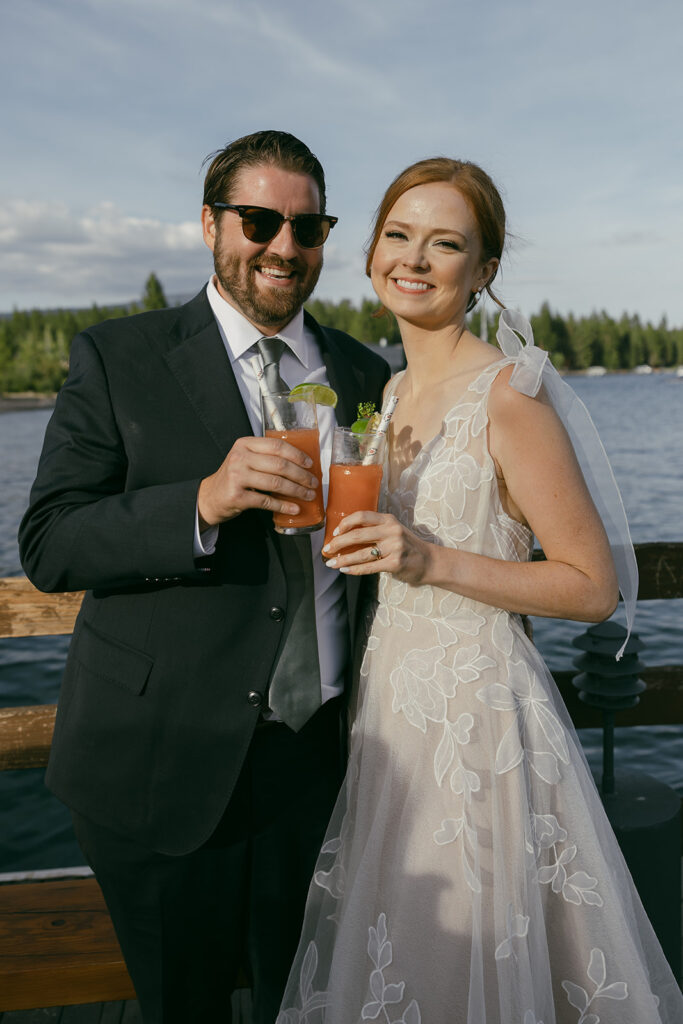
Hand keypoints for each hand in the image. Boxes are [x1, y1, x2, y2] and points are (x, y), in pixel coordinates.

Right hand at [198, 435, 318, 525]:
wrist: (210, 497)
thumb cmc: (234, 477)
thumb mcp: (245, 459)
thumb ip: (265, 456)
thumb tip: (301, 464)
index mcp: (244, 444)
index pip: (277, 446)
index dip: (297, 455)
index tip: (310, 464)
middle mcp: (240, 457)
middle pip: (279, 465)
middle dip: (301, 475)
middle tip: (313, 483)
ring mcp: (237, 477)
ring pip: (276, 483)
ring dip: (296, 490)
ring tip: (308, 495)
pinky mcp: (237, 496)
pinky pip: (266, 501)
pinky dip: (283, 505)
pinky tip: (294, 508)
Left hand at [322, 510, 430, 585]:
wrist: (429, 561)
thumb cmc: (406, 546)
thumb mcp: (393, 531)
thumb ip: (375, 530)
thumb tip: (345, 537)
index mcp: (388, 520)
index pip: (362, 516)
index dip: (345, 523)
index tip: (334, 532)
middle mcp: (391, 531)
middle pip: (357, 535)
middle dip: (338, 543)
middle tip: (326, 549)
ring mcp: (394, 547)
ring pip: (361, 553)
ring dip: (343, 559)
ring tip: (330, 563)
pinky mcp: (395, 563)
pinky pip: (369, 567)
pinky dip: (354, 569)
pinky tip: (344, 570)